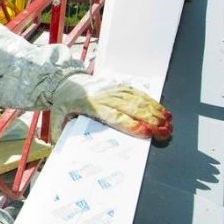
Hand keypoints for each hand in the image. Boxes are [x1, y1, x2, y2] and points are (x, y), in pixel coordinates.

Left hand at [49, 73, 172, 141]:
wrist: (64, 79)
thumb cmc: (63, 100)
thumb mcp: (55, 115)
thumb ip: (56, 130)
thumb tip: (55, 144)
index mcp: (90, 104)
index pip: (114, 115)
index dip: (130, 124)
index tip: (145, 133)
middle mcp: (104, 95)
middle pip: (131, 107)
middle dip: (150, 120)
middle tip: (164, 132)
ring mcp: (113, 89)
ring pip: (137, 99)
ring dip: (154, 111)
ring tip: (168, 123)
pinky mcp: (118, 85)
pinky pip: (137, 92)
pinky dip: (151, 101)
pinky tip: (162, 110)